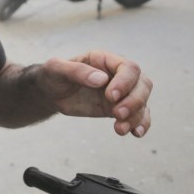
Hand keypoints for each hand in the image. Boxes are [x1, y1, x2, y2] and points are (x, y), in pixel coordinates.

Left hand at [37, 50, 151, 136]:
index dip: (125, 82)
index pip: (128, 68)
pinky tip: (136, 133)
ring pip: (142, 101)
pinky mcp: (119, 108)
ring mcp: (121, 92)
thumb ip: (76, 71)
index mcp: (105, 60)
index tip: (111, 96)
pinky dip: (141, 124)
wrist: (50, 93)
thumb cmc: (53, 75)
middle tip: (117, 114)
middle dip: (134, 101)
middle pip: (142, 84)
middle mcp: (118, 75)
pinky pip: (138, 115)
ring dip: (136, 116)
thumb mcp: (56, 69)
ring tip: (120, 129)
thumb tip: (101, 79)